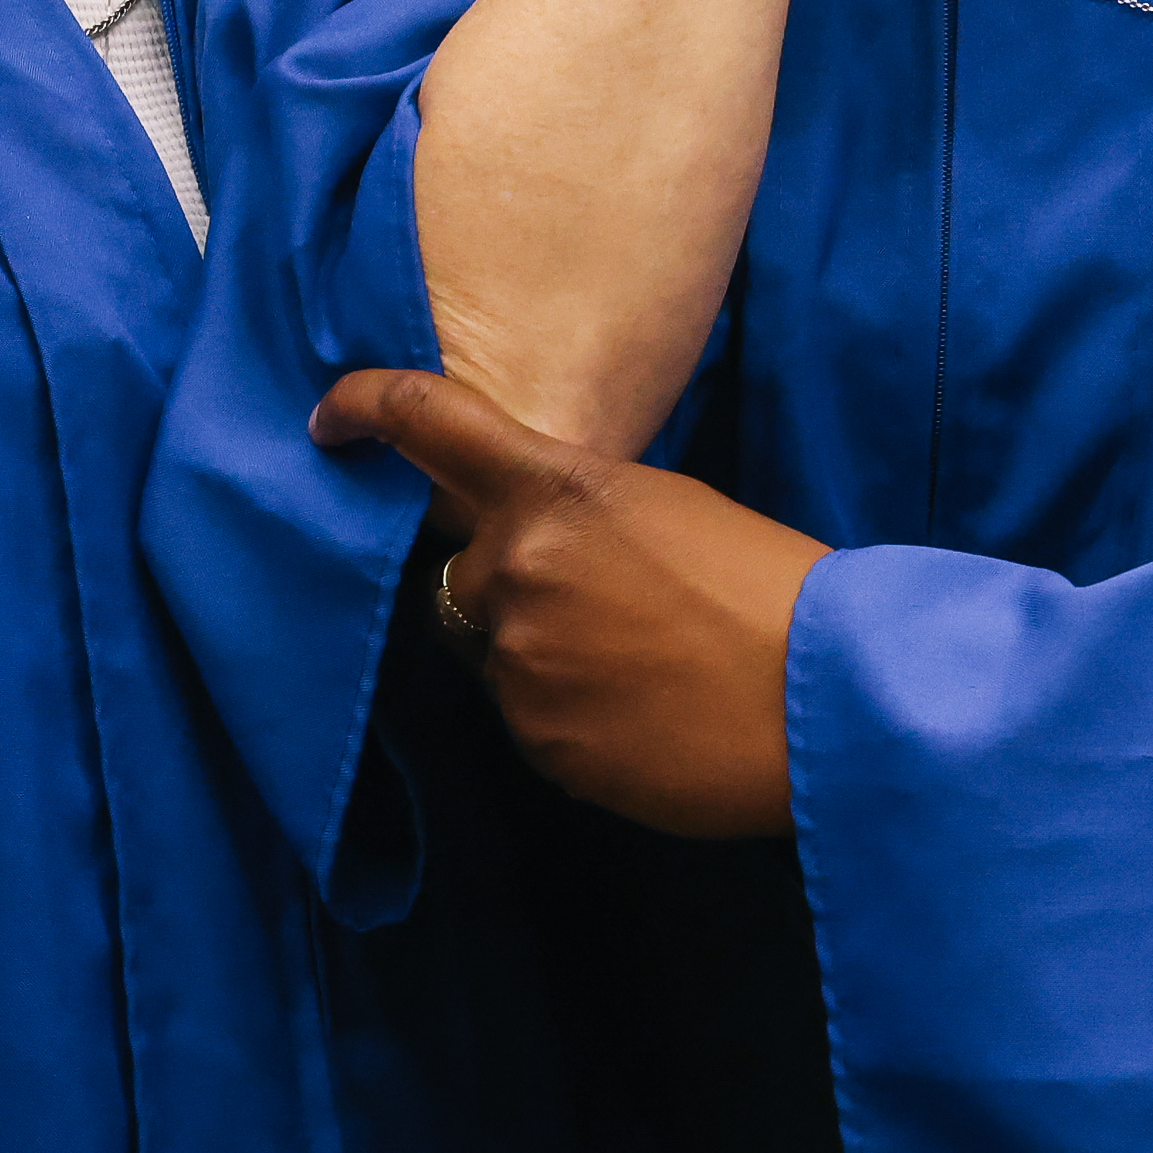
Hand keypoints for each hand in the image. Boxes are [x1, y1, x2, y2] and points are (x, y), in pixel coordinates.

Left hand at [317, 367, 817, 839]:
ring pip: (490, 650)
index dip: (365, 407)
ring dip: (540, 650)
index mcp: (556, 490)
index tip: (328, 415)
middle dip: (505, 580)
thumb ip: (582, 514)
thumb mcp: (672, 508)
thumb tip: (544, 543)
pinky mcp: (537, 745)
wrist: (824, 700)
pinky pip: (526, 718)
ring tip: (640, 666)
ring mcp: (519, 666)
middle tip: (599, 602)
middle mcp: (515, 571)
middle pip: (458, 571)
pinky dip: (566, 712)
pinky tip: (642, 713)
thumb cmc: (773, 588)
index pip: (431, 424)